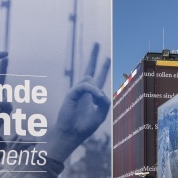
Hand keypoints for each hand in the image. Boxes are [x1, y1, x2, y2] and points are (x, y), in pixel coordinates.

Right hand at [50, 43, 109, 160]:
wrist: (70, 134)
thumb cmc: (84, 127)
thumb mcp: (100, 115)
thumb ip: (105, 102)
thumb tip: (101, 91)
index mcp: (92, 95)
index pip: (98, 78)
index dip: (103, 68)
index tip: (107, 58)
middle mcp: (84, 91)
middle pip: (89, 69)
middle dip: (94, 56)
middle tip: (97, 43)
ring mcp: (77, 91)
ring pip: (90, 80)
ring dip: (97, 92)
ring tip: (96, 103)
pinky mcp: (71, 93)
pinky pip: (85, 86)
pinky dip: (93, 92)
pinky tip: (97, 98)